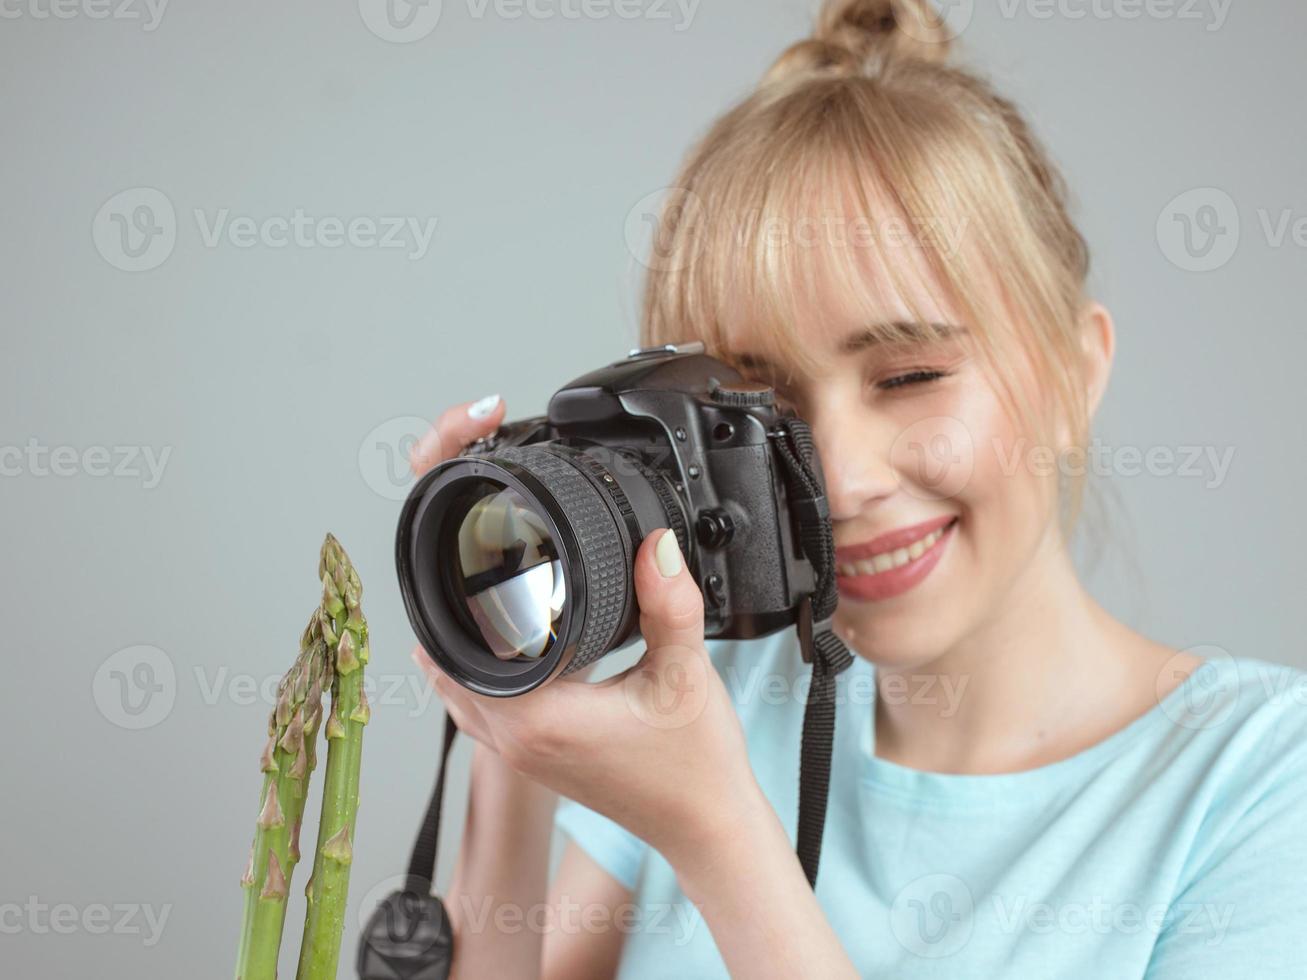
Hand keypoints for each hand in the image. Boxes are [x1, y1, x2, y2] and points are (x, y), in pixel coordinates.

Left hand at [413, 525, 765, 870]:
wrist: (707, 826)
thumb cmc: (697, 763)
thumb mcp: (686, 671)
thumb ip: (670, 604)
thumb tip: (656, 546)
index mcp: (543, 719)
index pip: (465, 657)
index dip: (459, 609)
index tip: (464, 564)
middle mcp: (522, 743)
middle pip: (452, 678)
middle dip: (453, 627)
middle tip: (462, 571)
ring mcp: (527, 760)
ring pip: (463, 703)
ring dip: (458, 661)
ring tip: (464, 609)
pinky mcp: (540, 766)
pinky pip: (485, 721)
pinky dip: (478, 689)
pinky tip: (494, 665)